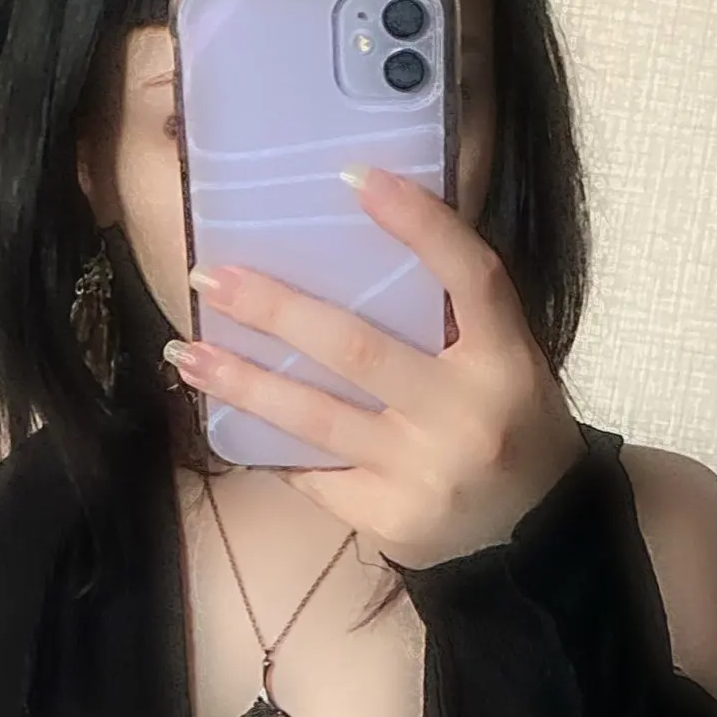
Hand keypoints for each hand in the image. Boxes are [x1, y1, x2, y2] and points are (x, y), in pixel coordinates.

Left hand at [163, 165, 589, 571]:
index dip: (418, 224)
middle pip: (357, 350)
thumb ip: (451, 315)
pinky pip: (312, 475)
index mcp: (504, 360)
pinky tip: (224, 420)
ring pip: (315, 418)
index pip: (470, 277)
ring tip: (185, 356)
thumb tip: (361, 241)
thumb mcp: (507, 363)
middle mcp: (462, 413)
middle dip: (274, 311)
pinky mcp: (386, 517)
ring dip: (241, 383)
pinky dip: (268, 446)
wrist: (531, 540)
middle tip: (208, 278)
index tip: (352, 176)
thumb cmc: (508, 430)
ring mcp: (419, 471)